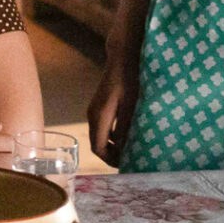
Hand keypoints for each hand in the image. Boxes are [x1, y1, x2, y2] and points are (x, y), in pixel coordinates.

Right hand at [85, 39, 142, 164]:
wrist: (122, 59)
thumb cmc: (129, 81)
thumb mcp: (131, 107)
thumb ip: (124, 129)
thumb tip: (122, 149)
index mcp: (99, 117)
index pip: (98, 148)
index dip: (110, 160)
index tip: (126, 164)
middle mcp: (92, 115)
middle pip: (97, 144)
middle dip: (111, 155)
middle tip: (130, 159)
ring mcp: (94, 110)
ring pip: (99, 136)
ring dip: (112, 145)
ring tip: (130, 149)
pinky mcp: (99, 105)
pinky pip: (102, 127)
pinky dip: (111, 136)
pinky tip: (126, 134)